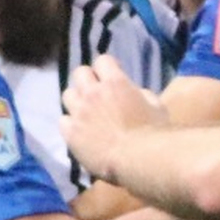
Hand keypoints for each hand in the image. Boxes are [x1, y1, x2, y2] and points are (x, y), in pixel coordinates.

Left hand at [64, 55, 167, 179]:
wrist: (137, 159)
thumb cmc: (152, 132)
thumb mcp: (156, 106)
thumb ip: (141, 94)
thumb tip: (135, 93)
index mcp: (115, 82)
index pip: (102, 60)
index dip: (107, 67)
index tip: (112, 76)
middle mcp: (93, 93)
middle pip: (80, 72)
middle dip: (88, 79)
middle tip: (96, 92)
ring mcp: (80, 113)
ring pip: (67, 94)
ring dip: (76, 100)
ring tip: (85, 111)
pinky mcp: (71, 133)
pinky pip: (63, 120)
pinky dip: (70, 123)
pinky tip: (79, 131)